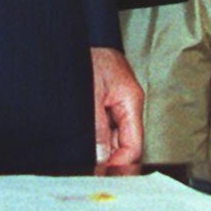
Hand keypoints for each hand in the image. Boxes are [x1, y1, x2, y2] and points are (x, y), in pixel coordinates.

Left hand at [91, 47, 143, 168]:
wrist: (75, 36)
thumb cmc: (86, 55)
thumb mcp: (90, 95)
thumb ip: (96, 127)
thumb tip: (100, 156)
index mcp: (131, 100)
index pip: (134, 145)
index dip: (119, 164)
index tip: (102, 174)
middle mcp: (127, 104)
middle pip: (123, 144)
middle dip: (108, 158)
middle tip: (89, 170)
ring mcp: (115, 103)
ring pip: (112, 137)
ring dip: (99, 148)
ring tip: (82, 156)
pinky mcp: (104, 102)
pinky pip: (103, 127)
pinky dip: (94, 137)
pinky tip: (82, 142)